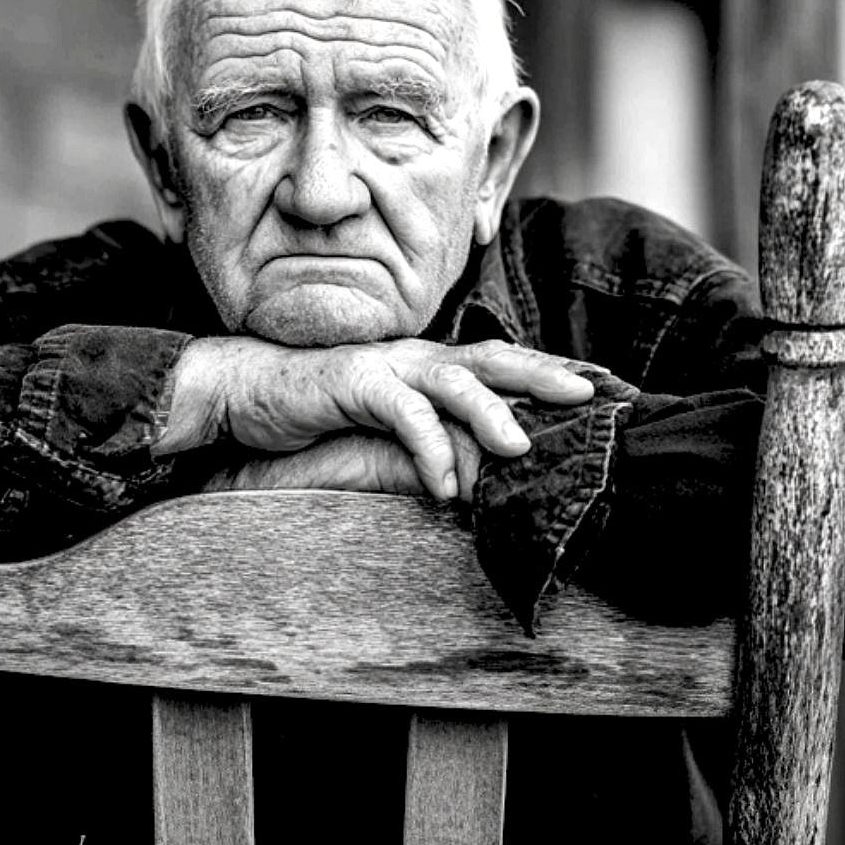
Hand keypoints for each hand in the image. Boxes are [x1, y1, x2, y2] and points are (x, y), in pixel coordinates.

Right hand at [159, 336, 593, 499]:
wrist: (247, 390)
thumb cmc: (318, 411)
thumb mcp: (385, 425)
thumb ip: (431, 439)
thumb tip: (475, 473)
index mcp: (427, 365)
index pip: (498, 362)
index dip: (546, 371)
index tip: (598, 385)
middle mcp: (414, 359)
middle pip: (491, 359)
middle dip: (542, 375)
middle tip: (588, 394)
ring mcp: (386, 367)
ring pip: (452, 382)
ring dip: (489, 413)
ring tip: (520, 448)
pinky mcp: (354, 385)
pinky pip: (400, 415)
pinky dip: (426, 448)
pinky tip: (442, 486)